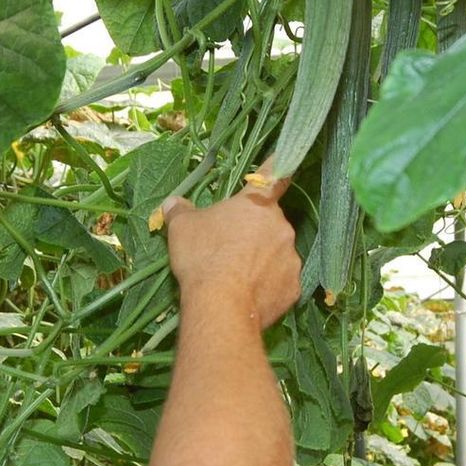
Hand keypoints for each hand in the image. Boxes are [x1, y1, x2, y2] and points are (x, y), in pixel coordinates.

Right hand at [159, 170, 300, 329]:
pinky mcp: (293, 288)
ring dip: (262, 260)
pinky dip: (268, 285)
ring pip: (276, 253)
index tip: (283, 160)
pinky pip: (280, 281)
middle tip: (230, 248)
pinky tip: (248, 295)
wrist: (221, 305)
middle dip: (253, 232)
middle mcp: (281, 226)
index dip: (276, 168)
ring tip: (237, 278)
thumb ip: (180, 211)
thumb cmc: (203, 257)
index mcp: (257, 204)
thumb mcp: (182, 228)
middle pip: (269, 223)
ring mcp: (291, 258)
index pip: (272, 176)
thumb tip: (172, 203)